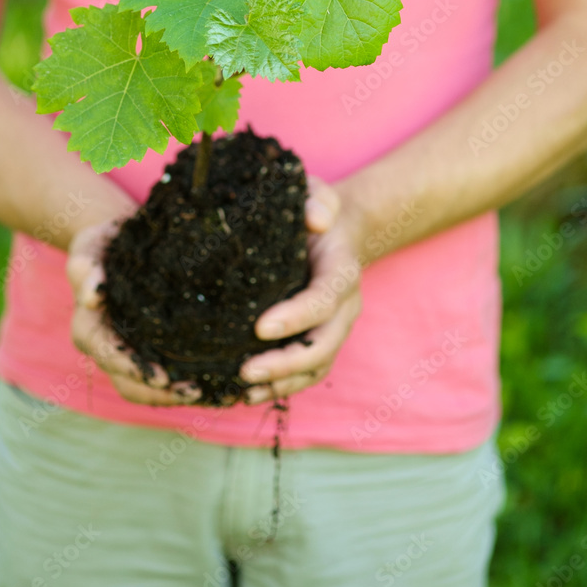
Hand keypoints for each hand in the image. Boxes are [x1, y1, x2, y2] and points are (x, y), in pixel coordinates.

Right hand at [67, 221, 201, 405]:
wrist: (123, 240)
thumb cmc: (104, 242)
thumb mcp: (90, 246)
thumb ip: (86, 267)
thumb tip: (91, 297)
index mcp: (90, 328)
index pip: (108, 356)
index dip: (133, 369)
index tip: (162, 378)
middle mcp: (109, 348)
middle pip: (130, 384)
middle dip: (161, 393)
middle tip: (195, 391)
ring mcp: (132, 352)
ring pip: (150, 389)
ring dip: (179, 395)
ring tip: (214, 392)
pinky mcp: (156, 350)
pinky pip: (171, 377)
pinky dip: (192, 384)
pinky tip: (223, 384)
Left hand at [238, 176, 362, 403]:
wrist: (334, 231)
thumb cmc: (315, 211)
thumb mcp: (318, 193)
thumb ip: (319, 199)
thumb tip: (314, 220)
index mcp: (342, 270)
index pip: (324, 299)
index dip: (296, 317)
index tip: (260, 327)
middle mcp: (344, 305)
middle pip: (324, 344)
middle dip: (287, 362)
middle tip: (246, 369)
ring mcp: (334, 327)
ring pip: (317, 365)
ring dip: (282, 382)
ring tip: (242, 389)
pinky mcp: (319, 340)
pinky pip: (306, 372)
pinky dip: (281, 387)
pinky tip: (247, 394)